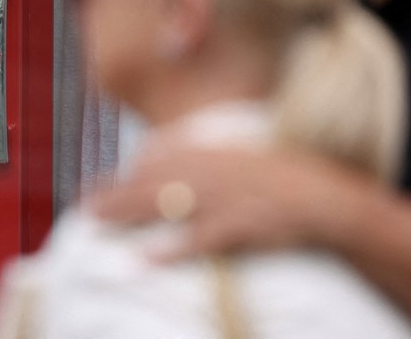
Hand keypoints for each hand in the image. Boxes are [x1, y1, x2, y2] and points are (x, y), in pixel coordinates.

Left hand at [87, 134, 376, 259]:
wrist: (327, 198)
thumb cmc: (289, 173)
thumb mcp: (243, 150)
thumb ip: (204, 150)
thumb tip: (159, 152)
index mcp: (214, 152)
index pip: (158, 158)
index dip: (126, 172)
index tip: (100, 182)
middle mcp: (211, 171)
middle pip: (150, 181)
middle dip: (113, 193)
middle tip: (82, 205)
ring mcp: (223, 198)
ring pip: (163, 204)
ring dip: (126, 213)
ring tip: (94, 223)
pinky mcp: (238, 226)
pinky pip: (198, 240)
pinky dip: (170, 250)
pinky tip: (144, 259)